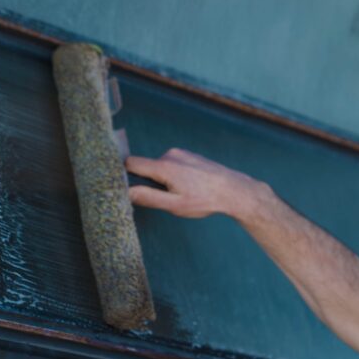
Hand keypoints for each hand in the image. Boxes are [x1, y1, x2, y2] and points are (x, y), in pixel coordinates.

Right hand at [125, 148, 274, 221]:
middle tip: (168, 197)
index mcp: (164, 166)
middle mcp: (170, 154)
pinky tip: (191, 186)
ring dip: (165, 180)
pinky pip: (173, 164)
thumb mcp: (175, 205)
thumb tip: (126, 192)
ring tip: (184, 192)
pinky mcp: (189, 155)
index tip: (127, 186)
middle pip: (146, 167)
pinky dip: (175, 175)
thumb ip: (148, 197)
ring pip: (160, 167)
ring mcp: (181, 153)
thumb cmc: (205, 200)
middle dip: (150, 182)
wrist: (233, 190)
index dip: (125, 175)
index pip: (130, 163)